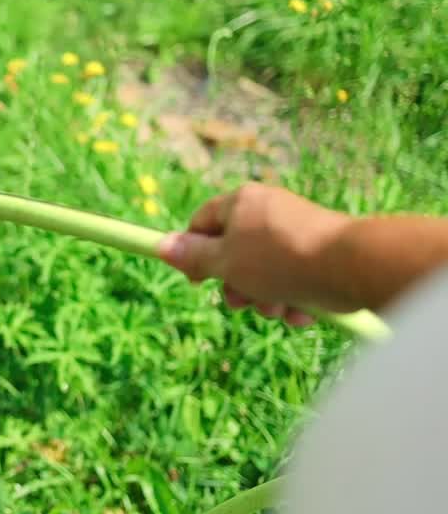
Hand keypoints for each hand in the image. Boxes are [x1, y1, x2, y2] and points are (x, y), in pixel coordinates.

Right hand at [156, 183, 354, 324]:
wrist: (353, 266)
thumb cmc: (280, 260)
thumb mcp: (226, 262)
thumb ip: (193, 256)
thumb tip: (162, 246)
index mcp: (241, 202)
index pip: (201, 223)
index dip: (193, 253)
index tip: (197, 282)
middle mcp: (268, 211)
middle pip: (234, 252)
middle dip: (236, 285)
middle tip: (241, 302)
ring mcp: (296, 231)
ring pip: (264, 270)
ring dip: (264, 297)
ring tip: (278, 308)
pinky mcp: (321, 253)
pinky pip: (293, 277)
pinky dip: (293, 296)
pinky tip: (302, 311)